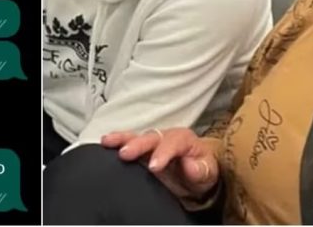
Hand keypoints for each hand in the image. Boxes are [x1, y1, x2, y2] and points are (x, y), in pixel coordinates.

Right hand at [101, 128, 218, 201]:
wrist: (196, 175)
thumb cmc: (201, 171)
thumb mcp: (208, 172)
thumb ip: (201, 169)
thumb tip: (191, 165)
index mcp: (184, 139)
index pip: (173, 142)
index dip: (163, 153)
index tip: (153, 166)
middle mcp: (166, 137)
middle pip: (151, 137)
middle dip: (138, 144)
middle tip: (126, 153)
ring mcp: (152, 143)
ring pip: (136, 136)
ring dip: (122, 139)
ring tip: (107, 141)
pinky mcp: (141, 151)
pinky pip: (128, 143)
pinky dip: (117, 142)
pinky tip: (104, 143)